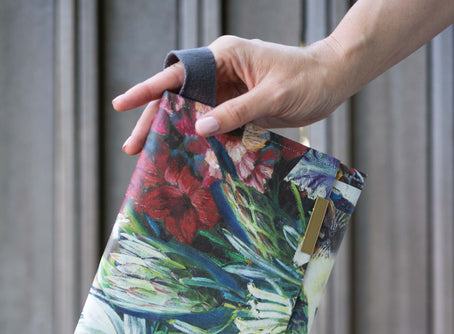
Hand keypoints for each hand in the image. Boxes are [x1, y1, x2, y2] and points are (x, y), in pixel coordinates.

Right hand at [112, 35, 346, 154]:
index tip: (121, 104)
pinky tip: (187, 158)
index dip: (147, 90)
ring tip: (153, 157)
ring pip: (192, 115)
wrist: (332, 81)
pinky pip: (212, 125)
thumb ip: (236, 112)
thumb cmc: (306, 80)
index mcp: (224, 56)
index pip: (177, 74)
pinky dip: (199, 141)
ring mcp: (228, 91)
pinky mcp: (238, 108)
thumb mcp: (272, 96)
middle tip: (132, 148)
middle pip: (178, 98)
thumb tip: (199, 130)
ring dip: (174, 135)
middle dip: (154, 121)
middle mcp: (221, 72)